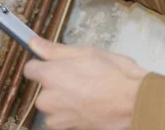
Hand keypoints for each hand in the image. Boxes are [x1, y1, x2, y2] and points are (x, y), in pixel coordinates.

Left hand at [23, 37, 146, 129]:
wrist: (134, 102)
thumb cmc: (115, 74)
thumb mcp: (89, 52)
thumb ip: (56, 50)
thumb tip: (33, 42)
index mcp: (51, 75)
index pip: (30, 68)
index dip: (45, 64)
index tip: (59, 64)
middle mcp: (48, 98)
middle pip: (43, 88)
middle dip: (58, 83)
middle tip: (83, 76)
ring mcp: (56, 116)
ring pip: (52, 104)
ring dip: (64, 99)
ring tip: (89, 92)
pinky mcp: (67, 128)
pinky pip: (61, 119)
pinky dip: (71, 113)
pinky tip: (89, 105)